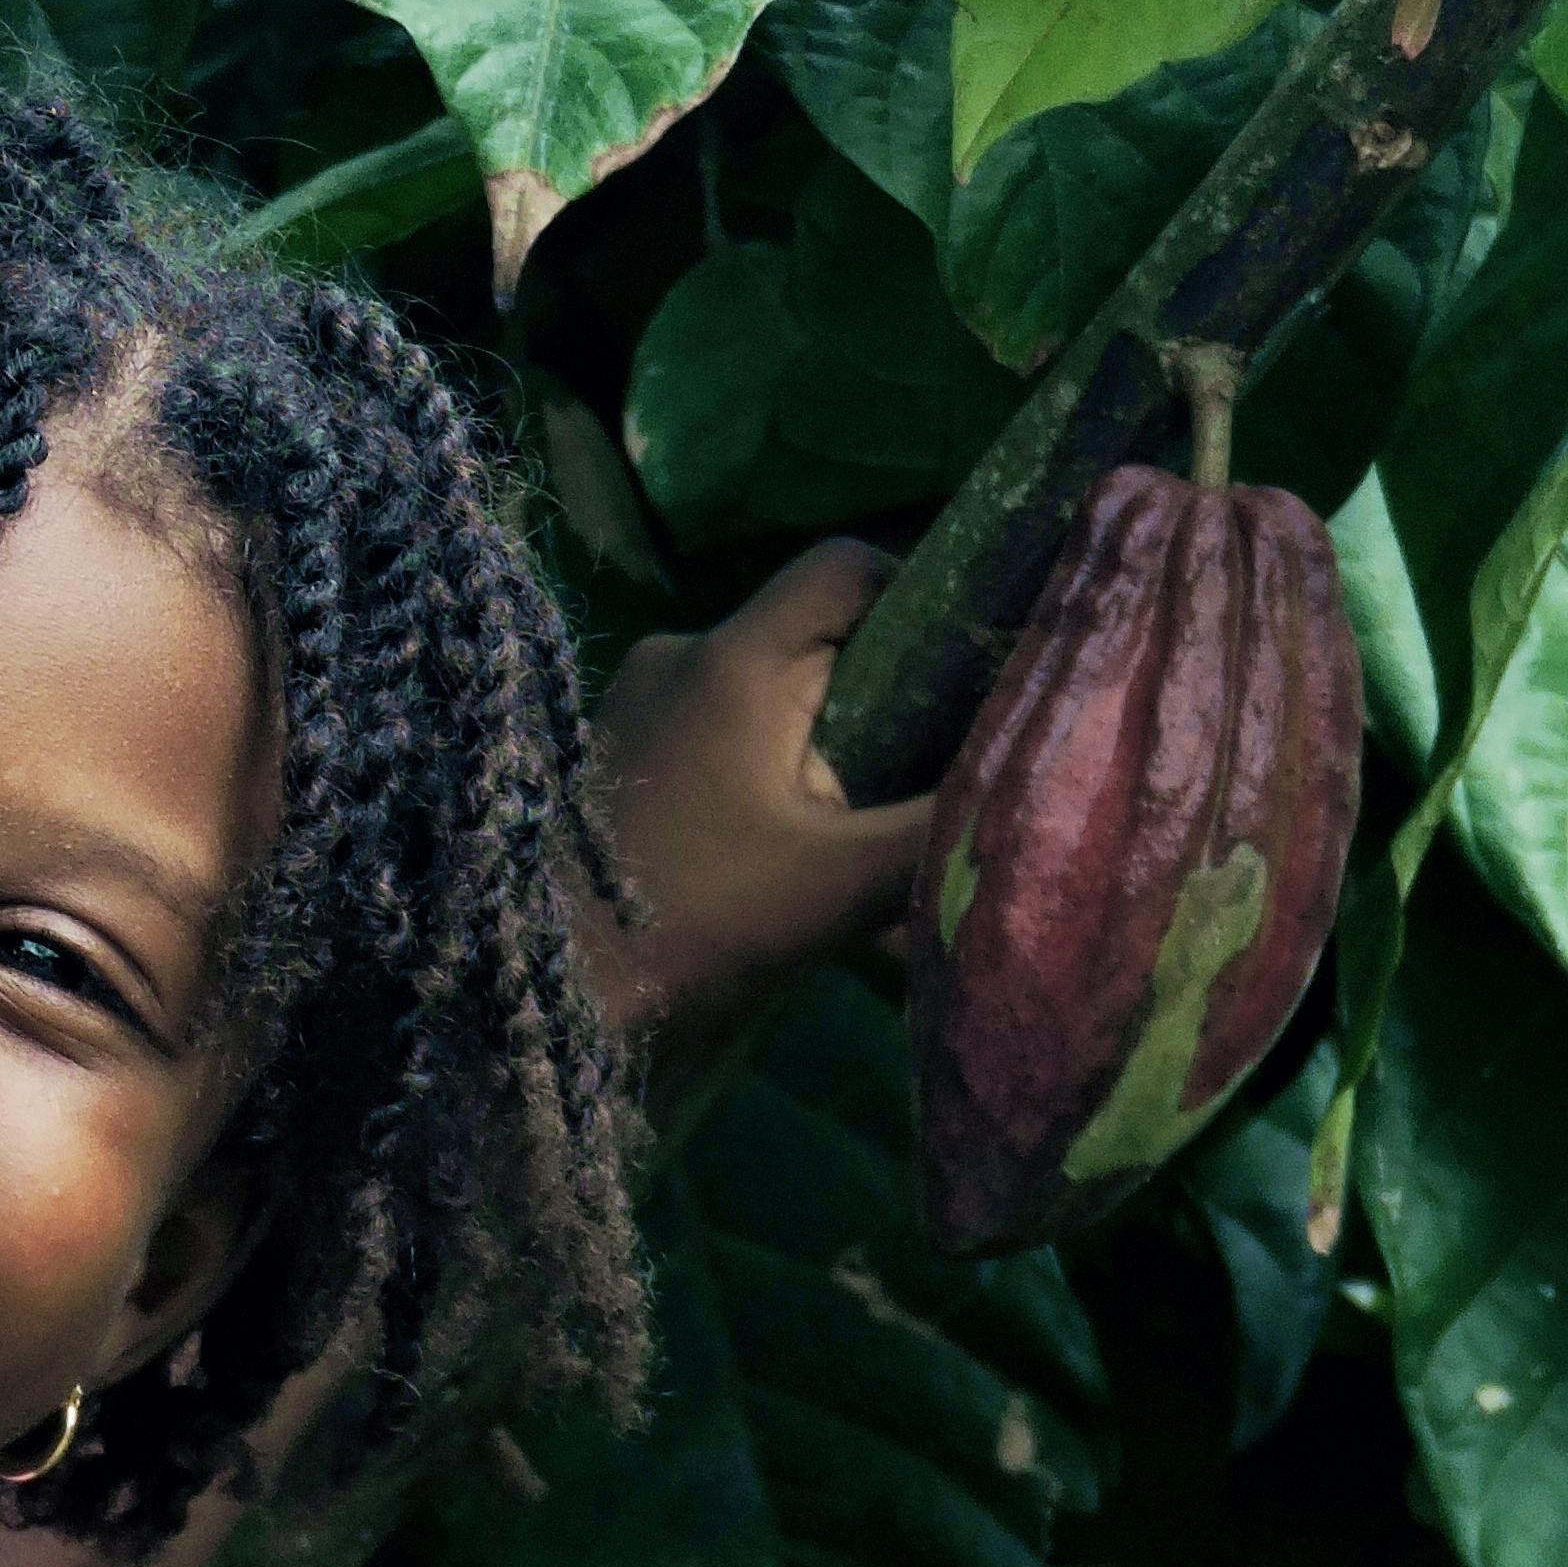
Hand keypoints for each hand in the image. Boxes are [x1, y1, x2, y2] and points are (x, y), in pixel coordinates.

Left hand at [587, 540, 936, 1049]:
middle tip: (922, 779)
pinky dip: (761, 787)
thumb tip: (1031, 790)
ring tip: (854, 842)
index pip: (846, 567)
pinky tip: (786, 862)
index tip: (965, 671)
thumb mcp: (838, 888)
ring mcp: (633, 706)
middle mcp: (678, 656)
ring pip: (762, 701)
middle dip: (876, 707)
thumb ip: (939, 827)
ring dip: (818, 760)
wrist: (536, 999)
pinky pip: (714, 744)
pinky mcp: (611, 758)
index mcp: (735, 657)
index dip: (920, 597)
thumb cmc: (690, 931)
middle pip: (811, 642)